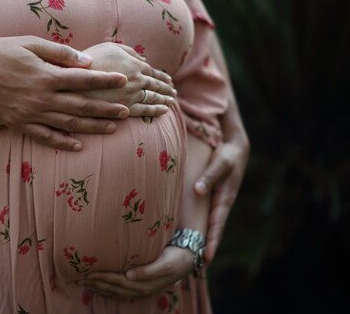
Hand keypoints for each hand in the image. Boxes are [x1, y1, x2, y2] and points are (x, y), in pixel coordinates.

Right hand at [0, 36, 130, 150]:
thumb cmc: (0, 51)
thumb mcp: (30, 43)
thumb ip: (60, 53)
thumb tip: (87, 61)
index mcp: (46, 75)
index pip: (84, 79)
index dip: (106, 80)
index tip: (124, 80)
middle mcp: (41, 98)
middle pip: (82, 106)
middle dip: (107, 109)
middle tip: (127, 111)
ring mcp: (30, 114)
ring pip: (68, 124)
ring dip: (92, 127)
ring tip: (112, 128)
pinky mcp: (19, 124)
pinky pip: (45, 137)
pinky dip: (62, 142)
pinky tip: (78, 146)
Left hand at [77, 247, 192, 298]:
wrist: (189, 257)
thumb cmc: (177, 258)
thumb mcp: (165, 264)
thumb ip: (148, 271)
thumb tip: (130, 276)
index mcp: (144, 283)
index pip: (117, 282)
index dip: (102, 279)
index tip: (87, 274)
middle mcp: (141, 287)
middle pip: (113, 288)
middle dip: (96, 284)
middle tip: (78, 279)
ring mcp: (141, 287)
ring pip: (116, 290)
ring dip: (99, 287)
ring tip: (84, 283)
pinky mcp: (142, 282)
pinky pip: (122, 289)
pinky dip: (109, 288)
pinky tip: (100, 285)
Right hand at [81, 43, 176, 116]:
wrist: (73, 80)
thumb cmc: (90, 59)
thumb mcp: (109, 46)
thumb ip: (128, 50)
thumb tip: (145, 58)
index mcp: (133, 65)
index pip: (152, 71)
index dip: (161, 76)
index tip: (169, 80)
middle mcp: (136, 81)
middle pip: (155, 86)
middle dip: (166, 89)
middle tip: (174, 92)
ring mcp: (130, 97)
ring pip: (152, 100)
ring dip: (164, 101)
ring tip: (171, 102)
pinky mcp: (123, 110)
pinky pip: (144, 112)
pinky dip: (155, 112)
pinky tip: (163, 112)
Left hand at [194, 126, 249, 261]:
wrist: (234, 149)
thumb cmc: (227, 156)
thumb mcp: (220, 163)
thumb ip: (210, 175)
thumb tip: (199, 190)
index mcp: (224, 200)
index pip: (217, 225)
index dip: (212, 242)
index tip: (207, 257)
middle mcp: (220, 206)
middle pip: (212, 232)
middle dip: (205, 249)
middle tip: (196, 269)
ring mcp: (215, 204)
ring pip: (206, 226)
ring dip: (200, 242)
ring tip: (190, 260)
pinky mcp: (209, 200)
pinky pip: (202, 217)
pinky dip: (196, 228)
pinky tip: (184, 236)